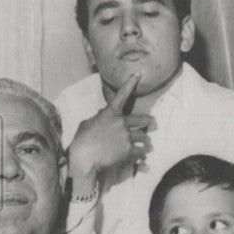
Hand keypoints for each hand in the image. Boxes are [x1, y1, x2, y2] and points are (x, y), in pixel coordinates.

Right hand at [68, 73, 153, 189]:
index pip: (122, 95)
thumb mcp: (87, 124)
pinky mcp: (129, 151)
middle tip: (151, 124)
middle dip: (148, 122)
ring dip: (145, 142)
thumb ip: (98, 118)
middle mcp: (121, 123)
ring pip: (144, 138)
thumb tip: (102, 114)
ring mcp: (126, 137)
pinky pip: (141, 152)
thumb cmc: (82, 141)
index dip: (130, 83)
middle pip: (143, 120)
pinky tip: (140, 159)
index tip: (138, 73)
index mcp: (110, 113)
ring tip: (146, 146)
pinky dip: (140, 155)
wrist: (84, 158)